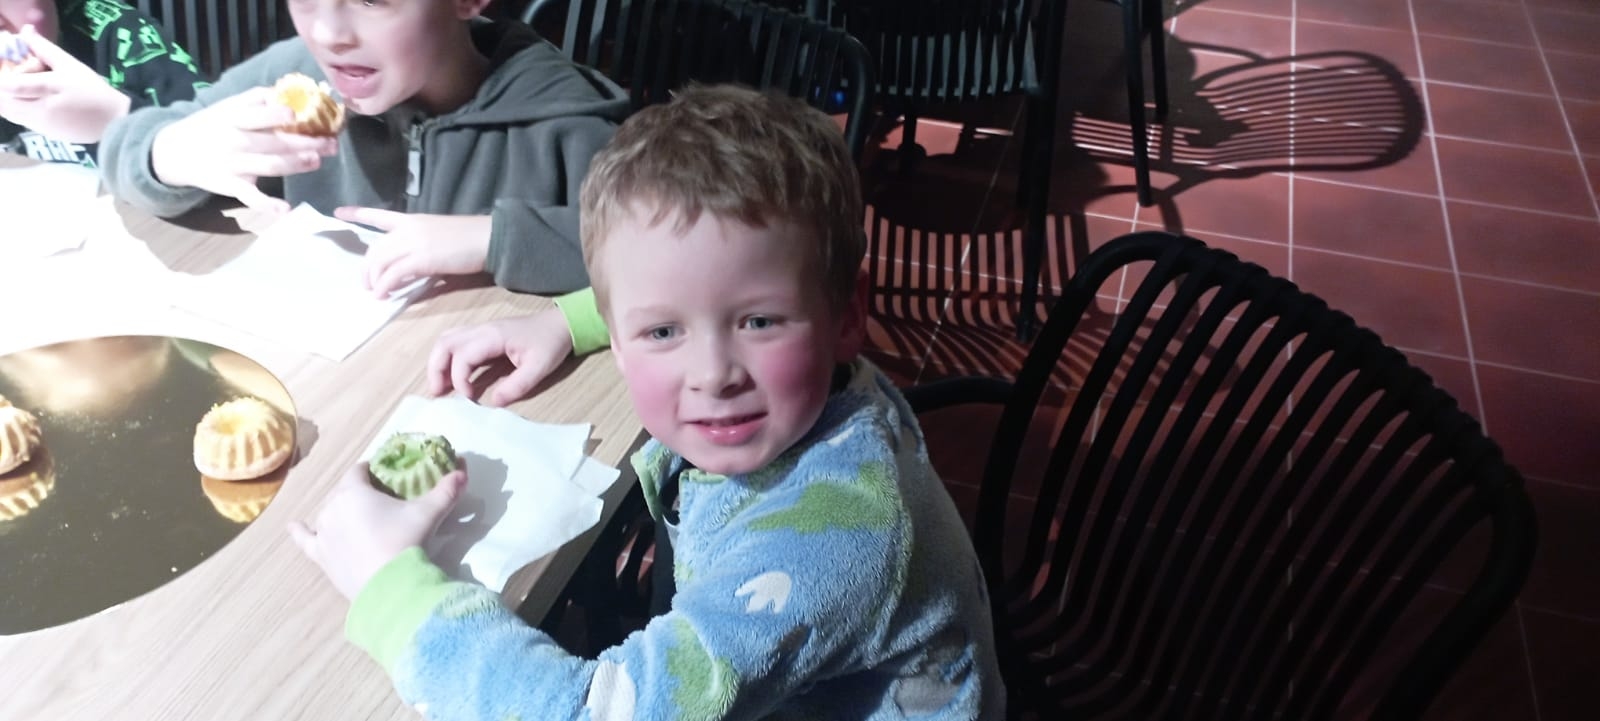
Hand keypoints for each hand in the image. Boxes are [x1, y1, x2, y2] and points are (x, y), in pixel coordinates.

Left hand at [0, 26, 127, 142]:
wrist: (114, 121)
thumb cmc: (93, 90)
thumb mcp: (70, 65)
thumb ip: (44, 49)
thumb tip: (26, 31)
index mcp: (47, 88)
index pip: (9, 84)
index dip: (2, 78)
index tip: (4, 68)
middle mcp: (38, 109)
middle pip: (4, 100)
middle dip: (2, 87)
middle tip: (8, 76)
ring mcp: (39, 124)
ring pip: (8, 111)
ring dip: (6, 100)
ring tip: (17, 88)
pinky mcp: (44, 133)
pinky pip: (19, 119)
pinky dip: (16, 109)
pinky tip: (29, 101)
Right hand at [149, 86, 336, 212]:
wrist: (175, 151)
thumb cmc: (212, 125)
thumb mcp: (227, 106)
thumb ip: (256, 99)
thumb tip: (288, 92)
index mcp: (233, 118)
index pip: (258, 116)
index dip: (277, 115)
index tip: (298, 115)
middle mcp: (234, 141)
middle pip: (274, 143)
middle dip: (305, 143)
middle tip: (330, 143)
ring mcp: (234, 166)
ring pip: (270, 166)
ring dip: (296, 165)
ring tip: (317, 161)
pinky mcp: (232, 187)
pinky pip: (251, 197)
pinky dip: (268, 205)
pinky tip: (286, 209)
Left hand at [288, 463, 466, 600]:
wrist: (389, 588)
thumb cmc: (405, 542)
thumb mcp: (429, 513)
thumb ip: (446, 489)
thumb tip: (464, 469)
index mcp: (353, 491)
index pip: (359, 470)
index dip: (372, 470)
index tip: (385, 476)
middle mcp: (332, 507)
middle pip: (343, 490)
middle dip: (359, 491)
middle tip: (379, 500)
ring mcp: (323, 533)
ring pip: (328, 512)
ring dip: (341, 510)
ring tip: (358, 516)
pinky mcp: (320, 556)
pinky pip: (305, 540)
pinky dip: (299, 531)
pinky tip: (293, 526)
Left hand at [336, 207, 492, 297]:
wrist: (487, 238)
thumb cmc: (469, 240)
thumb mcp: (438, 238)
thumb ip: (419, 248)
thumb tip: (406, 270)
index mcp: (412, 221)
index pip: (380, 216)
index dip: (357, 214)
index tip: (338, 212)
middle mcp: (408, 229)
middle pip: (375, 248)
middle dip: (366, 268)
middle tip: (367, 284)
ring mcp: (414, 242)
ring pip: (380, 261)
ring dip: (374, 280)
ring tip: (375, 293)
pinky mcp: (422, 258)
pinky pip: (393, 274)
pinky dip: (385, 286)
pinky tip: (384, 295)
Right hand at [427, 310, 574, 405]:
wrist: (561, 324)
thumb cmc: (550, 344)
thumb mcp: (539, 368)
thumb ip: (516, 386)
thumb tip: (493, 402)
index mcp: (493, 336)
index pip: (462, 356)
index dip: (460, 379)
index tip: (469, 398)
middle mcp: (481, 329)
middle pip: (445, 343)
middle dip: (436, 369)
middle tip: (437, 393)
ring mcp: (481, 329)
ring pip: (447, 340)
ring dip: (438, 362)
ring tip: (440, 387)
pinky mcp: (483, 334)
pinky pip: (456, 341)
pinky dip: (447, 357)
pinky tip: (451, 375)